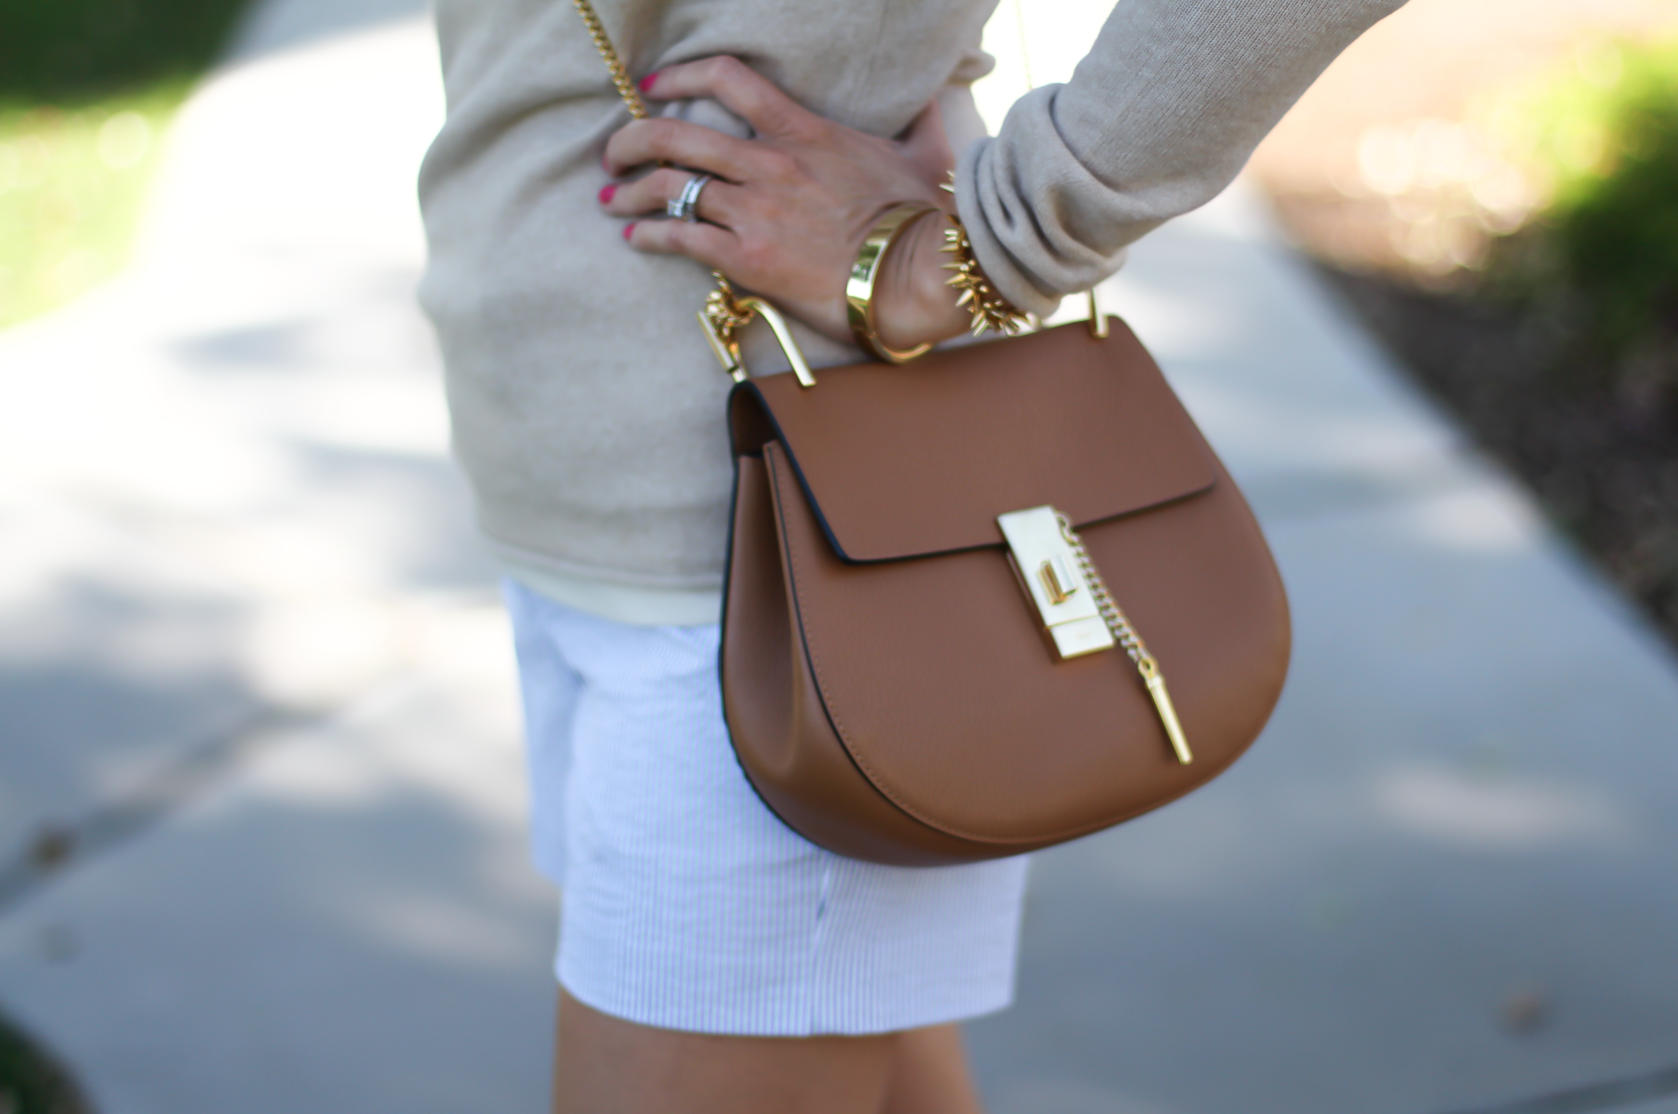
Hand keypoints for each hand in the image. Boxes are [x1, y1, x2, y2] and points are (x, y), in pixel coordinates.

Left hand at [600, 57, 971, 349]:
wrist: (917, 273)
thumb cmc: (923, 217)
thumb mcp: (925, 154)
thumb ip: (920, 119)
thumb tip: (936, 94)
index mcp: (804, 131)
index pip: (729, 80)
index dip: (681, 76)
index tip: (654, 87)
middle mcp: (769, 164)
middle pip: (676, 134)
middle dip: (632, 140)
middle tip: (615, 152)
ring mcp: (755, 211)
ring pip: (669, 186)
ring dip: (630, 191)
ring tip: (611, 199)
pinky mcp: (748, 258)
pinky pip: (681, 238)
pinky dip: (649, 236)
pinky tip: (635, 239)